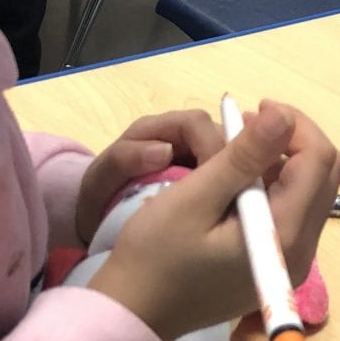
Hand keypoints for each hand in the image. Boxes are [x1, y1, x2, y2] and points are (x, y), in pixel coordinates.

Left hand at [74, 109, 225, 246]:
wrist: (99, 215)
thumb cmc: (100, 193)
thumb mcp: (101, 179)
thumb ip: (125, 159)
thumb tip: (166, 151)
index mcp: (159, 128)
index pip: (198, 125)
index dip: (211, 148)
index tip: (215, 182)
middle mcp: (185, 137)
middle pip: (225, 137)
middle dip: (235, 165)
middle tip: (231, 201)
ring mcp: (200, 156)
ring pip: (236, 157)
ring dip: (240, 180)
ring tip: (234, 210)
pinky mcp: (211, 178)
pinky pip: (233, 178)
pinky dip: (238, 191)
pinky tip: (236, 214)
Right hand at [86, 99, 339, 340]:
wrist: (135, 315)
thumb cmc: (155, 257)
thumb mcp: (193, 199)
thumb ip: (242, 157)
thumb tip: (281, 115)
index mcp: (285, 234)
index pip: (318, 159)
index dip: (292, 124)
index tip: (253, 109)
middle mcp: (302, 250)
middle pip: (325, 172)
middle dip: (292, 138)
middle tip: (246, 125)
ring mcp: (292, 260)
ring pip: (312, 188)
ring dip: (284, 158)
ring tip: (238, 147)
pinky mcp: (277, 263)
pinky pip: (294, 208)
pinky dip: (275, 183)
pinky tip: (238, 178)